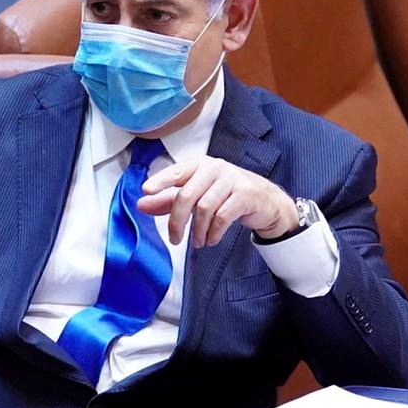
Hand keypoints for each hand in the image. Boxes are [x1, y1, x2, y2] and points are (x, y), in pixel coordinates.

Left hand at [138, 157, 295, 247]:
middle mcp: (215, 168)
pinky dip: (213, 232)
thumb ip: (168, 200)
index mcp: (200, 165)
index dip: (160, 181)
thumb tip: (141, 204)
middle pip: (187, 195)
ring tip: (198, 242)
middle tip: (174, 239)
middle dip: (177, 221)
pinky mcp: (246, 194)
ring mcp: (232, 179)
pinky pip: (222, 217)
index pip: (176, 172)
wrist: (266, 202)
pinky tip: (211, 239)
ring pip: (204, 208)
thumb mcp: (197, 196)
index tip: (146, 190)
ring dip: (198, 231)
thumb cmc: (227, 197)